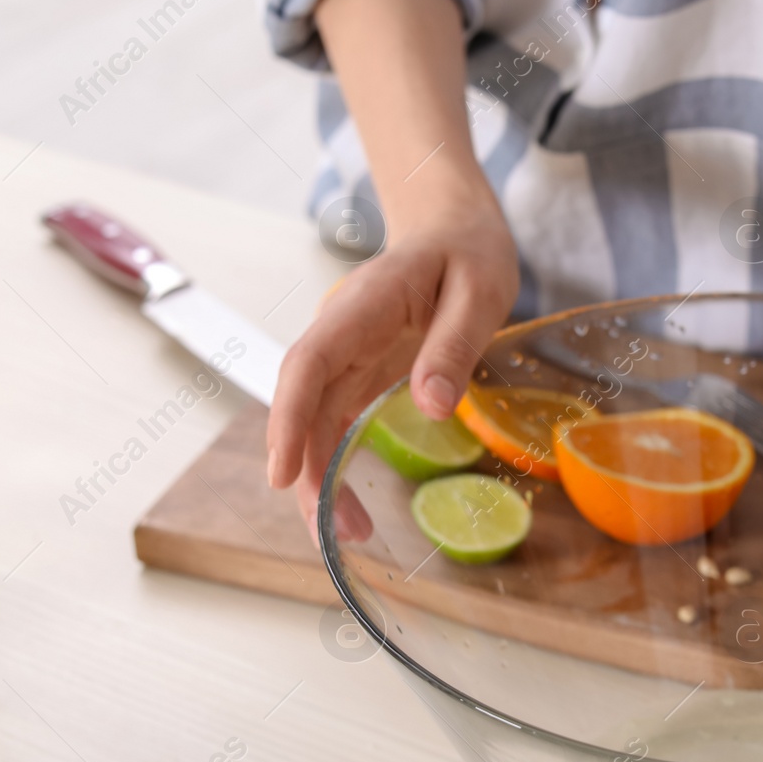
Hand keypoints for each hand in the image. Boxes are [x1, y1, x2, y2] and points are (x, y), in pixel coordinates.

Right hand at [266, 196, 518, 534]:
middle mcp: (340, 333)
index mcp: (363, 305)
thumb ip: (455, 344)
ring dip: (318, 479)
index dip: (290, 418)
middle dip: (305, 472)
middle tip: (334, 533)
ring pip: (313, 422)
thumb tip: (433, 408)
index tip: (282, 473)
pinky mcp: (356, 375)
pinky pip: (332, 423)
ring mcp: (343, 356)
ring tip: (346, 534)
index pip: (310, 363)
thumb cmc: (467, 252)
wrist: (452, 228)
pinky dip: (333, 465)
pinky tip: (347, 505)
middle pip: (303, 405)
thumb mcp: (480, 290)